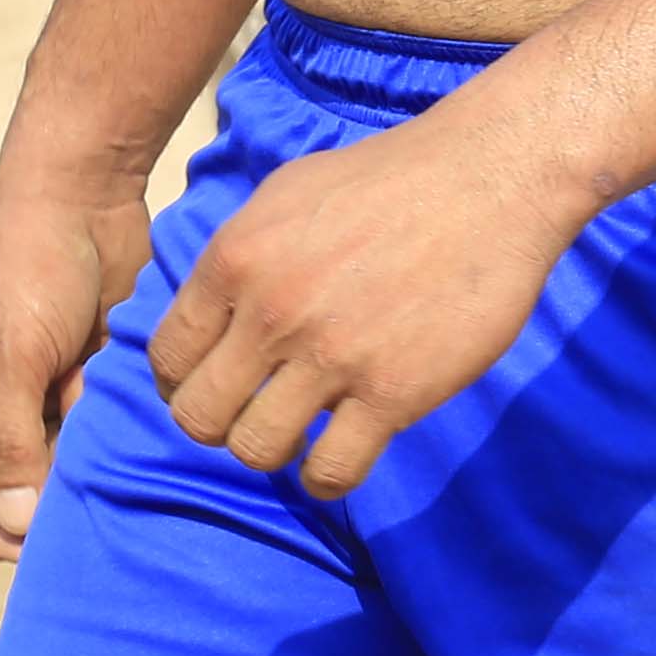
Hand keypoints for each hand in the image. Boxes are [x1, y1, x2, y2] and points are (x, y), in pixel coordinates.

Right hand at [0, 175, 162, 563]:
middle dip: (38, 503)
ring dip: (76, 469)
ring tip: (103, 457)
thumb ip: (14, 442)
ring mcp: (29, 393)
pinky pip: (85, 435)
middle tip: (85, 515)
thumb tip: (16, 524)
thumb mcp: (16, 356)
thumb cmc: (32, 265)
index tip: (32, 551)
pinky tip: (119, 426)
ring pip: (49, 467)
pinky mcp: (74, 378)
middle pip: (1, 489)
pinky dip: (101, 438)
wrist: (86, 193)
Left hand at [144, 108, 581, 504]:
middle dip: (217, 426)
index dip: (182, 383)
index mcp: (237, 258)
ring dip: (273, 451)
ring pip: (257, 451)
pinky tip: (340, 452)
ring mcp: (333, 355)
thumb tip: (210, 316)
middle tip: (251, 414)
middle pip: (198, 418)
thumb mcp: (287, 195)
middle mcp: (272, 311)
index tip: (215, 386)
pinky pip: (332, 470)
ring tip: (301, 431)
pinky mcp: (393, 391)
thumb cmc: (389, 179)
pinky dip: (326, 476)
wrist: (487, 178)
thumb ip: (241, 257)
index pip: (168, 357)